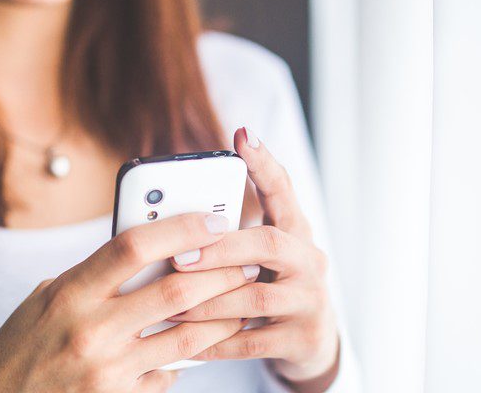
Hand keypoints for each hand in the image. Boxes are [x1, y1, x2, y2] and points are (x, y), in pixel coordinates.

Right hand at [0, 212, 257, 392]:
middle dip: (220, 272)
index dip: (180, 227)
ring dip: (223, 317)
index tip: (212, 219)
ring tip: (241, 302)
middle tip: (244, 261)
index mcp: (70, 292)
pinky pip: (169, 374)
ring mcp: (107, 370)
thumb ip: (95, 275)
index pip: (134, 246)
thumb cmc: (22, 346)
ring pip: (187, 337)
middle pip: (175, 290)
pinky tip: (200, 345)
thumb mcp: (47, 298)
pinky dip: (187, 358)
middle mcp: (90, 329)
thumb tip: (151, 250)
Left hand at [168, 127, 339, 389]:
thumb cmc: (270, 286)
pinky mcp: (302, 338)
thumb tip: (169, 217)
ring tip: (172, 304)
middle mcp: (309, 260)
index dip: (264, 163)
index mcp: (295, 231)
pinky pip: (253, 341)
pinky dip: (217, 343)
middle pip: (270, 243)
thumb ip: (229, 235)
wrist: (311, 342)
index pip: (283, 190)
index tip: (243, 135)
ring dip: (210, 301)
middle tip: (179, 256)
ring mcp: (310, 300)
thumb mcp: (259, 256)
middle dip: (221, 249)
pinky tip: (188, 345)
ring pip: (257, 297)